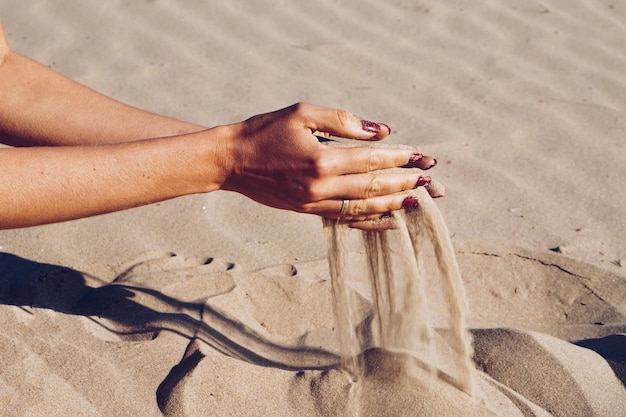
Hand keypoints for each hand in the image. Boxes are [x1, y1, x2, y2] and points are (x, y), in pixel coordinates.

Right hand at [220, 103, 442, 226]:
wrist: (231, 161)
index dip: (401, 158)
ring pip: (364, 206)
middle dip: (406, 182)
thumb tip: (381, 131)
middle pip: (374, 186)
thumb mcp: (302, 113)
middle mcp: (321, 186)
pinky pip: (346, 219)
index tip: (424, 157)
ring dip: (394, 203)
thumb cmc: (265, 132)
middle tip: (431, 181)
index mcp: (322, 159)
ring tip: (418, 201)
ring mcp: (314, 203)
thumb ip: (343, 121)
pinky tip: (390, 222)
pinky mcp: (308, 212)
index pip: (373, 160)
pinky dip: (371, 221)